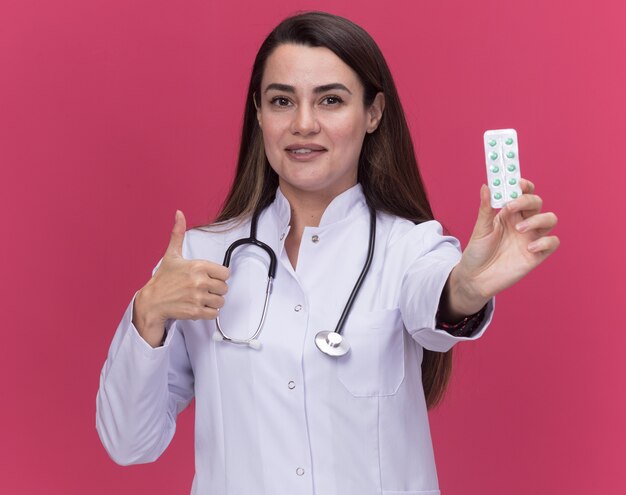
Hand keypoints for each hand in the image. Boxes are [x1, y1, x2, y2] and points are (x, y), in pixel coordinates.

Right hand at [133, 210, 229, 346]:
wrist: (151, 302)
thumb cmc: (163, 279)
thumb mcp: (172, 255)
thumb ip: (178, 233)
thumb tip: (179, 214)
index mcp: (198, 266)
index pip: (225, 273)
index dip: (218, 276)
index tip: (209, 277)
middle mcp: (199, 281)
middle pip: (224, 288)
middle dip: (215, 290)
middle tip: (203, 289)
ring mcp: (197, 297)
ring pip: (220, 302)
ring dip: (213, 302)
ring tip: (200, 298)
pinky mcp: (195, 312)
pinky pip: (214, 314)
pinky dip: (208, 312)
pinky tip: (198, 306)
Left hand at [448, 178, 559, 315]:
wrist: (475, 278)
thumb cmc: (477, 252)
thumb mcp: (480, 229)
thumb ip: (486, 208)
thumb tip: (486, 186)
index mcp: (509, 214)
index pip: (523, 194)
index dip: (524, 185)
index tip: (518, 182)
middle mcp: (523, 223)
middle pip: (537, 203)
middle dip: (528, 200)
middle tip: (512, 207)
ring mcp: (531, 238)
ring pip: (550, 219)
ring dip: (538, 219)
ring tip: (519, 229)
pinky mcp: (536, 255)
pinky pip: (553, 242)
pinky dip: (545, 241)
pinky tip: (529, 247)